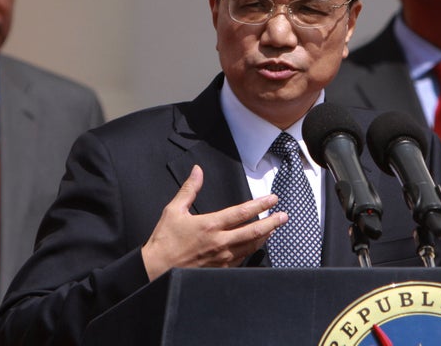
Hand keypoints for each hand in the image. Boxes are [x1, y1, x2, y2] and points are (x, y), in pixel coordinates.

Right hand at [141, 165, 286, 280]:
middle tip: (283, 216)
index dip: (260, 205)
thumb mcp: (174, 210)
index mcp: (210, 225)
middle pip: (253, 231)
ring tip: (273, 228)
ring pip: (250, 246)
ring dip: (264, 236)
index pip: (241, 212)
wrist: (156, 269)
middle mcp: (219, 242)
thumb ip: (189, 189)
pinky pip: (241, 259)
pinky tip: (256, 245)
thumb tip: (197, 171)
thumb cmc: (164, 240)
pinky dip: (252, 250)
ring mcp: (221, 258)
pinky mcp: (219, 269)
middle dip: (271, 222)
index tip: (272, 199)